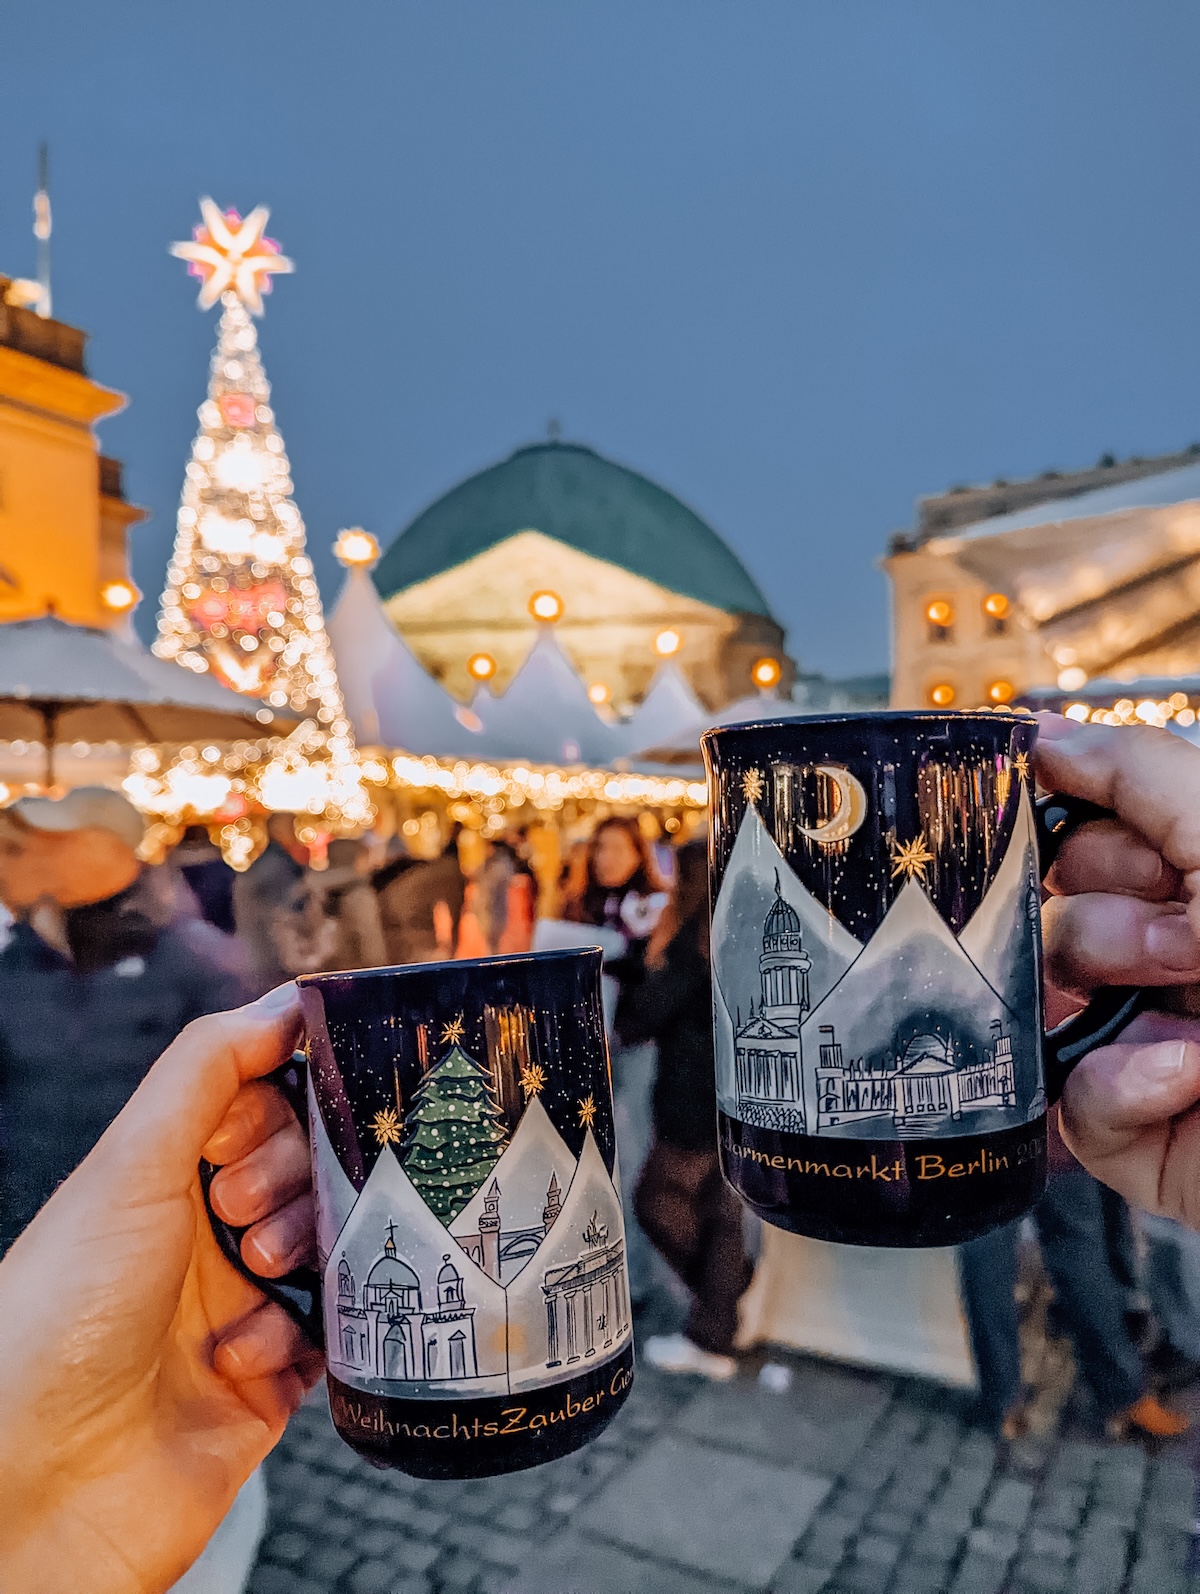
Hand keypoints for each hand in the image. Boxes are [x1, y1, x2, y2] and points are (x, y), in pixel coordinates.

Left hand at [0, 985, 321, 1593]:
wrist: (38, 1480)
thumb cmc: (60, 1315)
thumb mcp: (131, 1162)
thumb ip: (210, 1067)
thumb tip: (289, 998)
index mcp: (165, 1177)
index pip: (263, 1106)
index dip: (279, 1106)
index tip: (261, 1125)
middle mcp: (204, 1237)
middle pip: (307, 1172)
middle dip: (292, 1180)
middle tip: (240, 1211)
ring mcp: (240, 1310)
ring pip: (332, 1248)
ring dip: (303, 1252)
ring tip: (257, 1276)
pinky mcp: (269, 1384)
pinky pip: (332, 1339)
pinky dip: (300, 1340)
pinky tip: (246, 1354)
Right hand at [1037, 713, 1199, 1223]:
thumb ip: (1142, 771)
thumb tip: (1047, 734)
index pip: (1090, 833)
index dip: (1083, 833)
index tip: (1111, 843)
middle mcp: (1179, 954)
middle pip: (1056, 907)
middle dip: (1111, 917)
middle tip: (1188, 940)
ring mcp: (1152, 1040)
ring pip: (1045, 997)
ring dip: (1115, 993)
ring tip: (1195, 1015)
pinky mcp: (1138, 1131)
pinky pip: (1070, 1097)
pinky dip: (1118, 1084)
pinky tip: (1182, 1073)